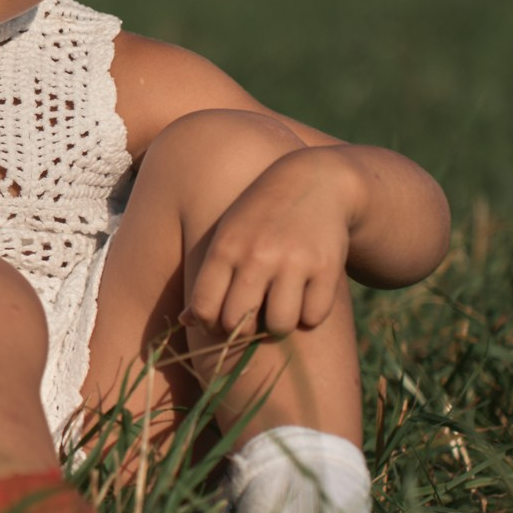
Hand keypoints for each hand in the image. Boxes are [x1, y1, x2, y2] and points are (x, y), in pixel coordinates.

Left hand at [183, 147, 360, 337]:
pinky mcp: (326, 267)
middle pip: (239, 324)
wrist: (315, 182)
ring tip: (280, 307)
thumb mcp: (228, 235)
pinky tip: (306, 296)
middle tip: (253, 319)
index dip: (211, 325)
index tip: (222, 321)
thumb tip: (186, 322)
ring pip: (279, 325)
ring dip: (279, 325)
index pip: (205, 308)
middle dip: (244, 331)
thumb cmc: (260, 216)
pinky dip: (310, 314)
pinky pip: (314, 316)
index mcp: (225, 248)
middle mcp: (256, 255)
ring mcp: (293, 261)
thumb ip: (207, 278)